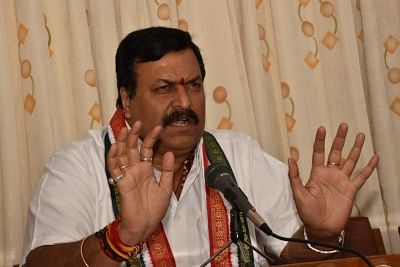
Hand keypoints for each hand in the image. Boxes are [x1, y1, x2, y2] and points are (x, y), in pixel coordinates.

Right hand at [107, 121, 173, 244]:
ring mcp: (127, 176)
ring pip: (122, 155)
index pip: (147, 150)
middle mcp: (135, 170)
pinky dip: (113, 157)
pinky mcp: (121, 183)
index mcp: (146, 170)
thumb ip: (166, 170)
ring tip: (126, 128)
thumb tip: (168, 152)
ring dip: (123, 142)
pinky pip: (114, 169)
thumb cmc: (154, 209)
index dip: (152, 138)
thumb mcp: (165, 188)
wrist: (144, 226)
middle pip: (132, 149)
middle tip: (139, 122)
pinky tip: (116, 146)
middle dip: (135, 135)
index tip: (159, 127)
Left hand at [287, 123, 378, 239]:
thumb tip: (290, 159)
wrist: (321, 228)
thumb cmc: (307, 213)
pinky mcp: (351, 190)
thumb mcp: (298, 194)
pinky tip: (374, 158)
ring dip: (356, 149)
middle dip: (340, 139)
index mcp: (317, 174)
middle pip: (336, 152)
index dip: (320, 141)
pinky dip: (369, 168)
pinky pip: (362, 177)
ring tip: (360, 135)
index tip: (322, 128)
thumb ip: (295, 177)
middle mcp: (330, 174)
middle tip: (344, 125)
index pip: (318, 152)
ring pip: (350, 161)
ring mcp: (341, 181)